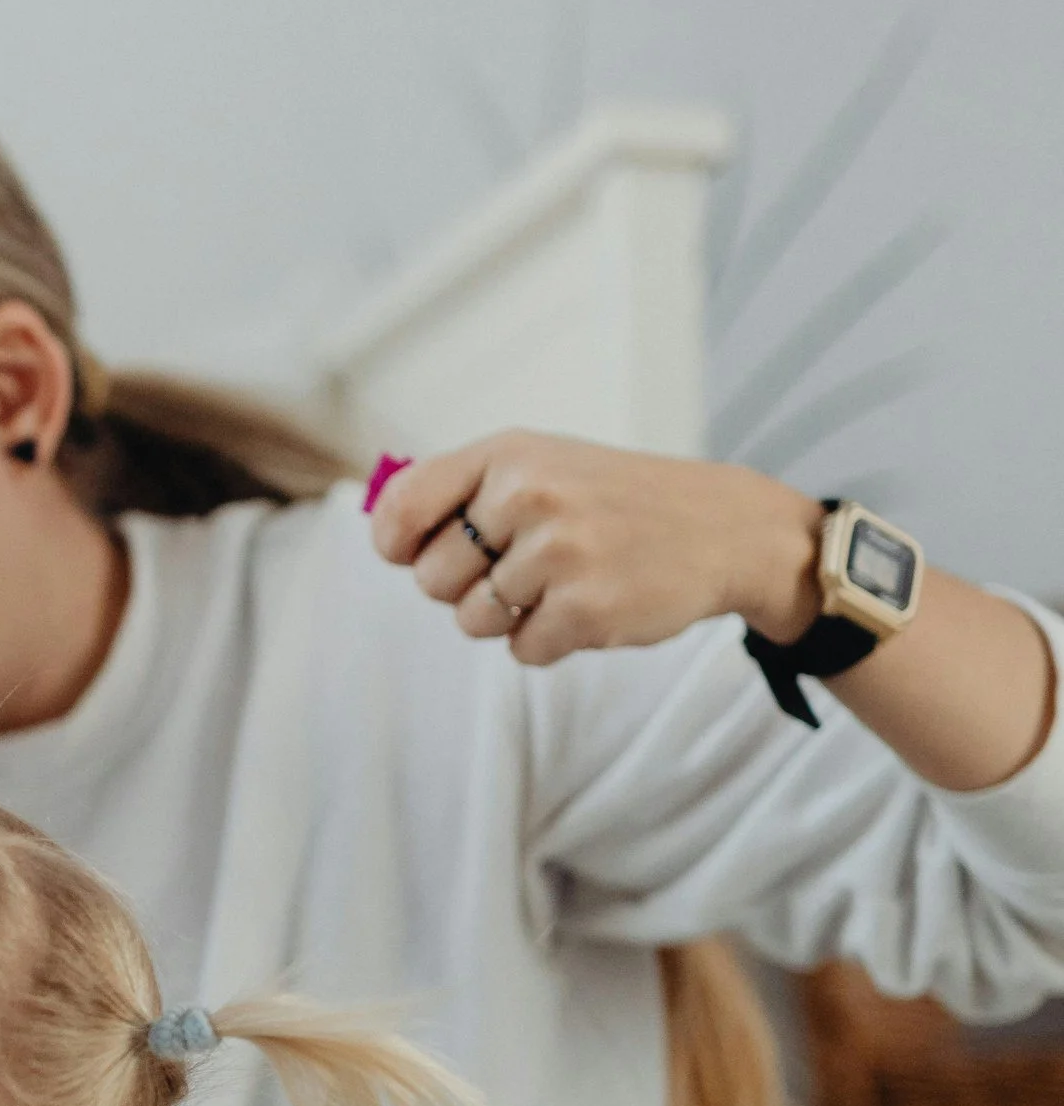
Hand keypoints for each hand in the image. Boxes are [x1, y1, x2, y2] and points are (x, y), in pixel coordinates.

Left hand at [371, 432, 822, 666]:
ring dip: (509, 617)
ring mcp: (559, 553)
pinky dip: (548, 641)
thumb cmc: (612, 501)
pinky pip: (521, 650)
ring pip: (473, 621)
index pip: (404, 507)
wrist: (722, 527)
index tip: (411, 553)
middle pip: (432, 579)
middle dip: (466, 587)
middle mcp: (529, 495)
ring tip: (562, 583)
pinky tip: (590, 605)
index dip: (398, 544)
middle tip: (521, 568)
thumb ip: (461, 491)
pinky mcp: (586, 609)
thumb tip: (384, 534)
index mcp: (508, 455)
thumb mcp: (541, 466)